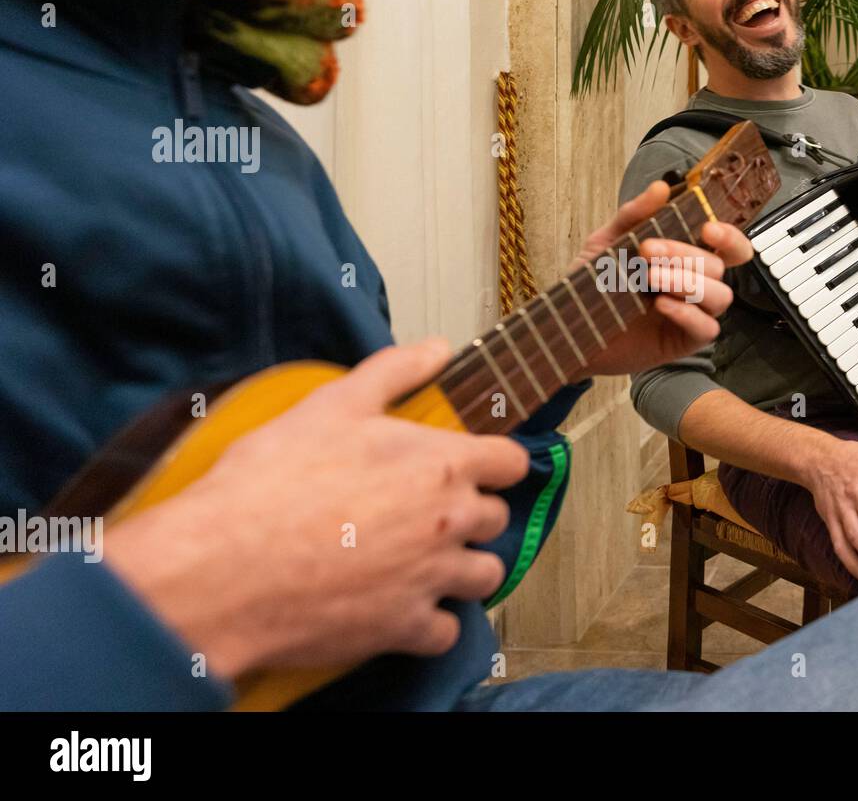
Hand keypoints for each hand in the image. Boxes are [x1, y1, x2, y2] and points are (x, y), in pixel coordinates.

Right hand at [106, 340, 528, 679]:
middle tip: (429, 511)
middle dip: (470, 513)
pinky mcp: (405, 628)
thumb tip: (436, 349)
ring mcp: (432, 578)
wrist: (224, 565)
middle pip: (496, 518)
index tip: (475, 465)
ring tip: (425, 560)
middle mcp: (449, 522)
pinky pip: (445, 632)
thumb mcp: (332, 404)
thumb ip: (394, 371)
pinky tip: (401, 607)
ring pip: (484, 577)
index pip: (510, 460)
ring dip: (463, 569)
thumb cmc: (273, 481)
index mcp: (441, 464)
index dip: (494, 460)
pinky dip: (430, 623)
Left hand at [574, 180, 752, 375]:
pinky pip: (706, 329)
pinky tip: (661, 305)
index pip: (728, 246)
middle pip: (718, 266)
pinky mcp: (684, 342)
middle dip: (684, 254)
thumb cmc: (593, 284)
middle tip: (647, 250)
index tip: (707, 228)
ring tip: (650, 278)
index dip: (729, 236)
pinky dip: (687, 314)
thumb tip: (661, 187)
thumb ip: (634, 215)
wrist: (570, 324)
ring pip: (720, 296)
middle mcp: (695, 285)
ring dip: (687, 282)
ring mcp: (692, 314)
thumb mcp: (607, 243)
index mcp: (685, 259)